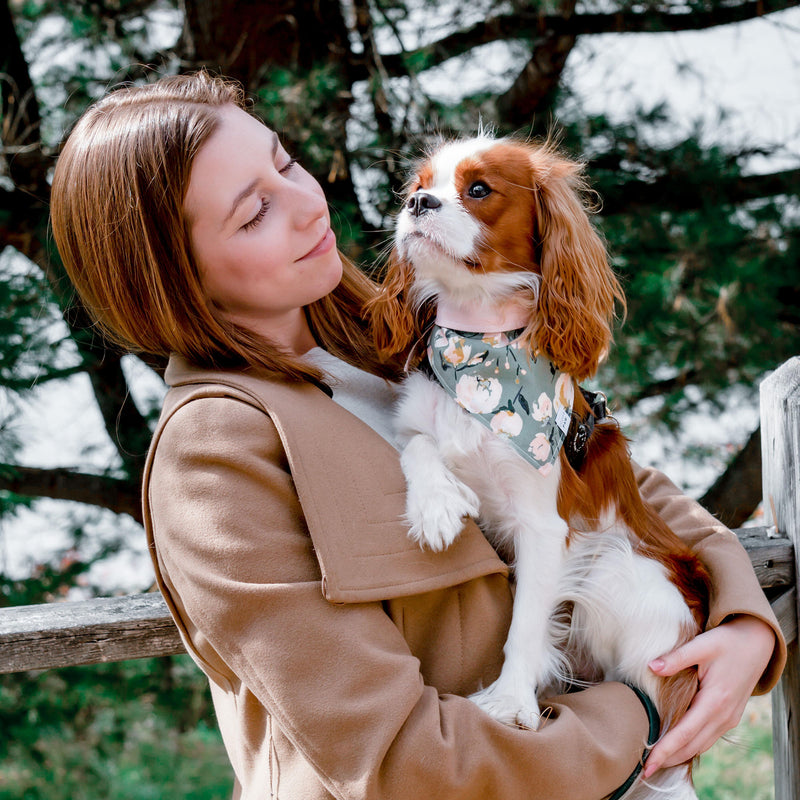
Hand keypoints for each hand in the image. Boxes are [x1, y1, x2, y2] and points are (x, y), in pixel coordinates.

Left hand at [642, 615, 774, 777]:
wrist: (756, 642)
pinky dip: (691, 746)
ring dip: (680, 755)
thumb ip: (676, 658)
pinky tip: (677, 746)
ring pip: (701, 745)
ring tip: (657, 761)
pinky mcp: (729, 716)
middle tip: (645, 769)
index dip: (664, 750)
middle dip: (669, 759)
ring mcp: (728, 718)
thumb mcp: (701, 645)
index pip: (684, 734)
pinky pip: (708, 737)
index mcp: (714, 701)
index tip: (648, 764)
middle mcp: (723, 716)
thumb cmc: (727, 642)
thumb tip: (651, 667)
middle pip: (692, 746)